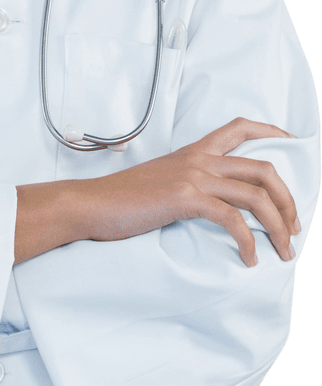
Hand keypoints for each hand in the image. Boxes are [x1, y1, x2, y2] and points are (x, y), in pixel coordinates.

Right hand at [15, 118, 300, 265]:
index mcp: (193, 151)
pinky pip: (233, 220)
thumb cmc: (121, 199)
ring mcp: (193, 176)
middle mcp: (198, 158)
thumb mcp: (160, 181)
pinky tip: (248, 258)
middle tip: (293, 227)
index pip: (240, 127)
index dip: (272, 130)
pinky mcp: (186, 198)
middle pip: (263, 168)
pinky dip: (248, 242)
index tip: (293, 142)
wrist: (91, 204)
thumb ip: (188, 183)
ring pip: (256, 194)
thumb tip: (212, 203)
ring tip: (283, 250)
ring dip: (278, 225)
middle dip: (288, 200)